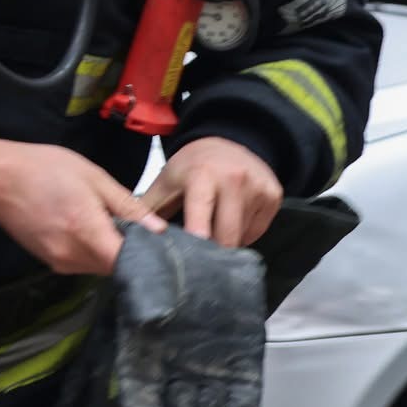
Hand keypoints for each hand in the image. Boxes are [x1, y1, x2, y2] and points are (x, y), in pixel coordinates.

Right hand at [0, 136, 164, 275]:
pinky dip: (94, 250)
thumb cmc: (44, 168)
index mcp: (87, 232)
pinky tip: (94, 228)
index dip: (151, 259)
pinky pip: (83, 262)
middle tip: (147, 231)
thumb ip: (127, 206)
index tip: (166, 247)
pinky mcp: (50, 262)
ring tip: (119, 226)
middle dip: (134, 254)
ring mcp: (59, 263)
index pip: (130, 264)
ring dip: (113, 252)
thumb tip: (159, 230)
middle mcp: (73, 257)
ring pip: (100, 267)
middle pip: (117, 268)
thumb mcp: (93, 177)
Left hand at [141, 137, 282, 248]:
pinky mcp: (275, 197)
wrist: (229, 141)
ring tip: (213, 235)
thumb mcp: (166, 181)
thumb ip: (149, 210)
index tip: (193, 260)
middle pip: (227, 234)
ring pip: (242, 237)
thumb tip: (131, 241)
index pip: (201, 212)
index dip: (198, 238)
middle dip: (212, 253)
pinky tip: (231, 223)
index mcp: (203, 175)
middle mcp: (235, 179)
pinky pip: (257, 232)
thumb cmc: (192, 166)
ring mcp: (259, 188)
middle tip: (197, 265)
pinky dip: (242, 235)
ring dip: (226, 244)